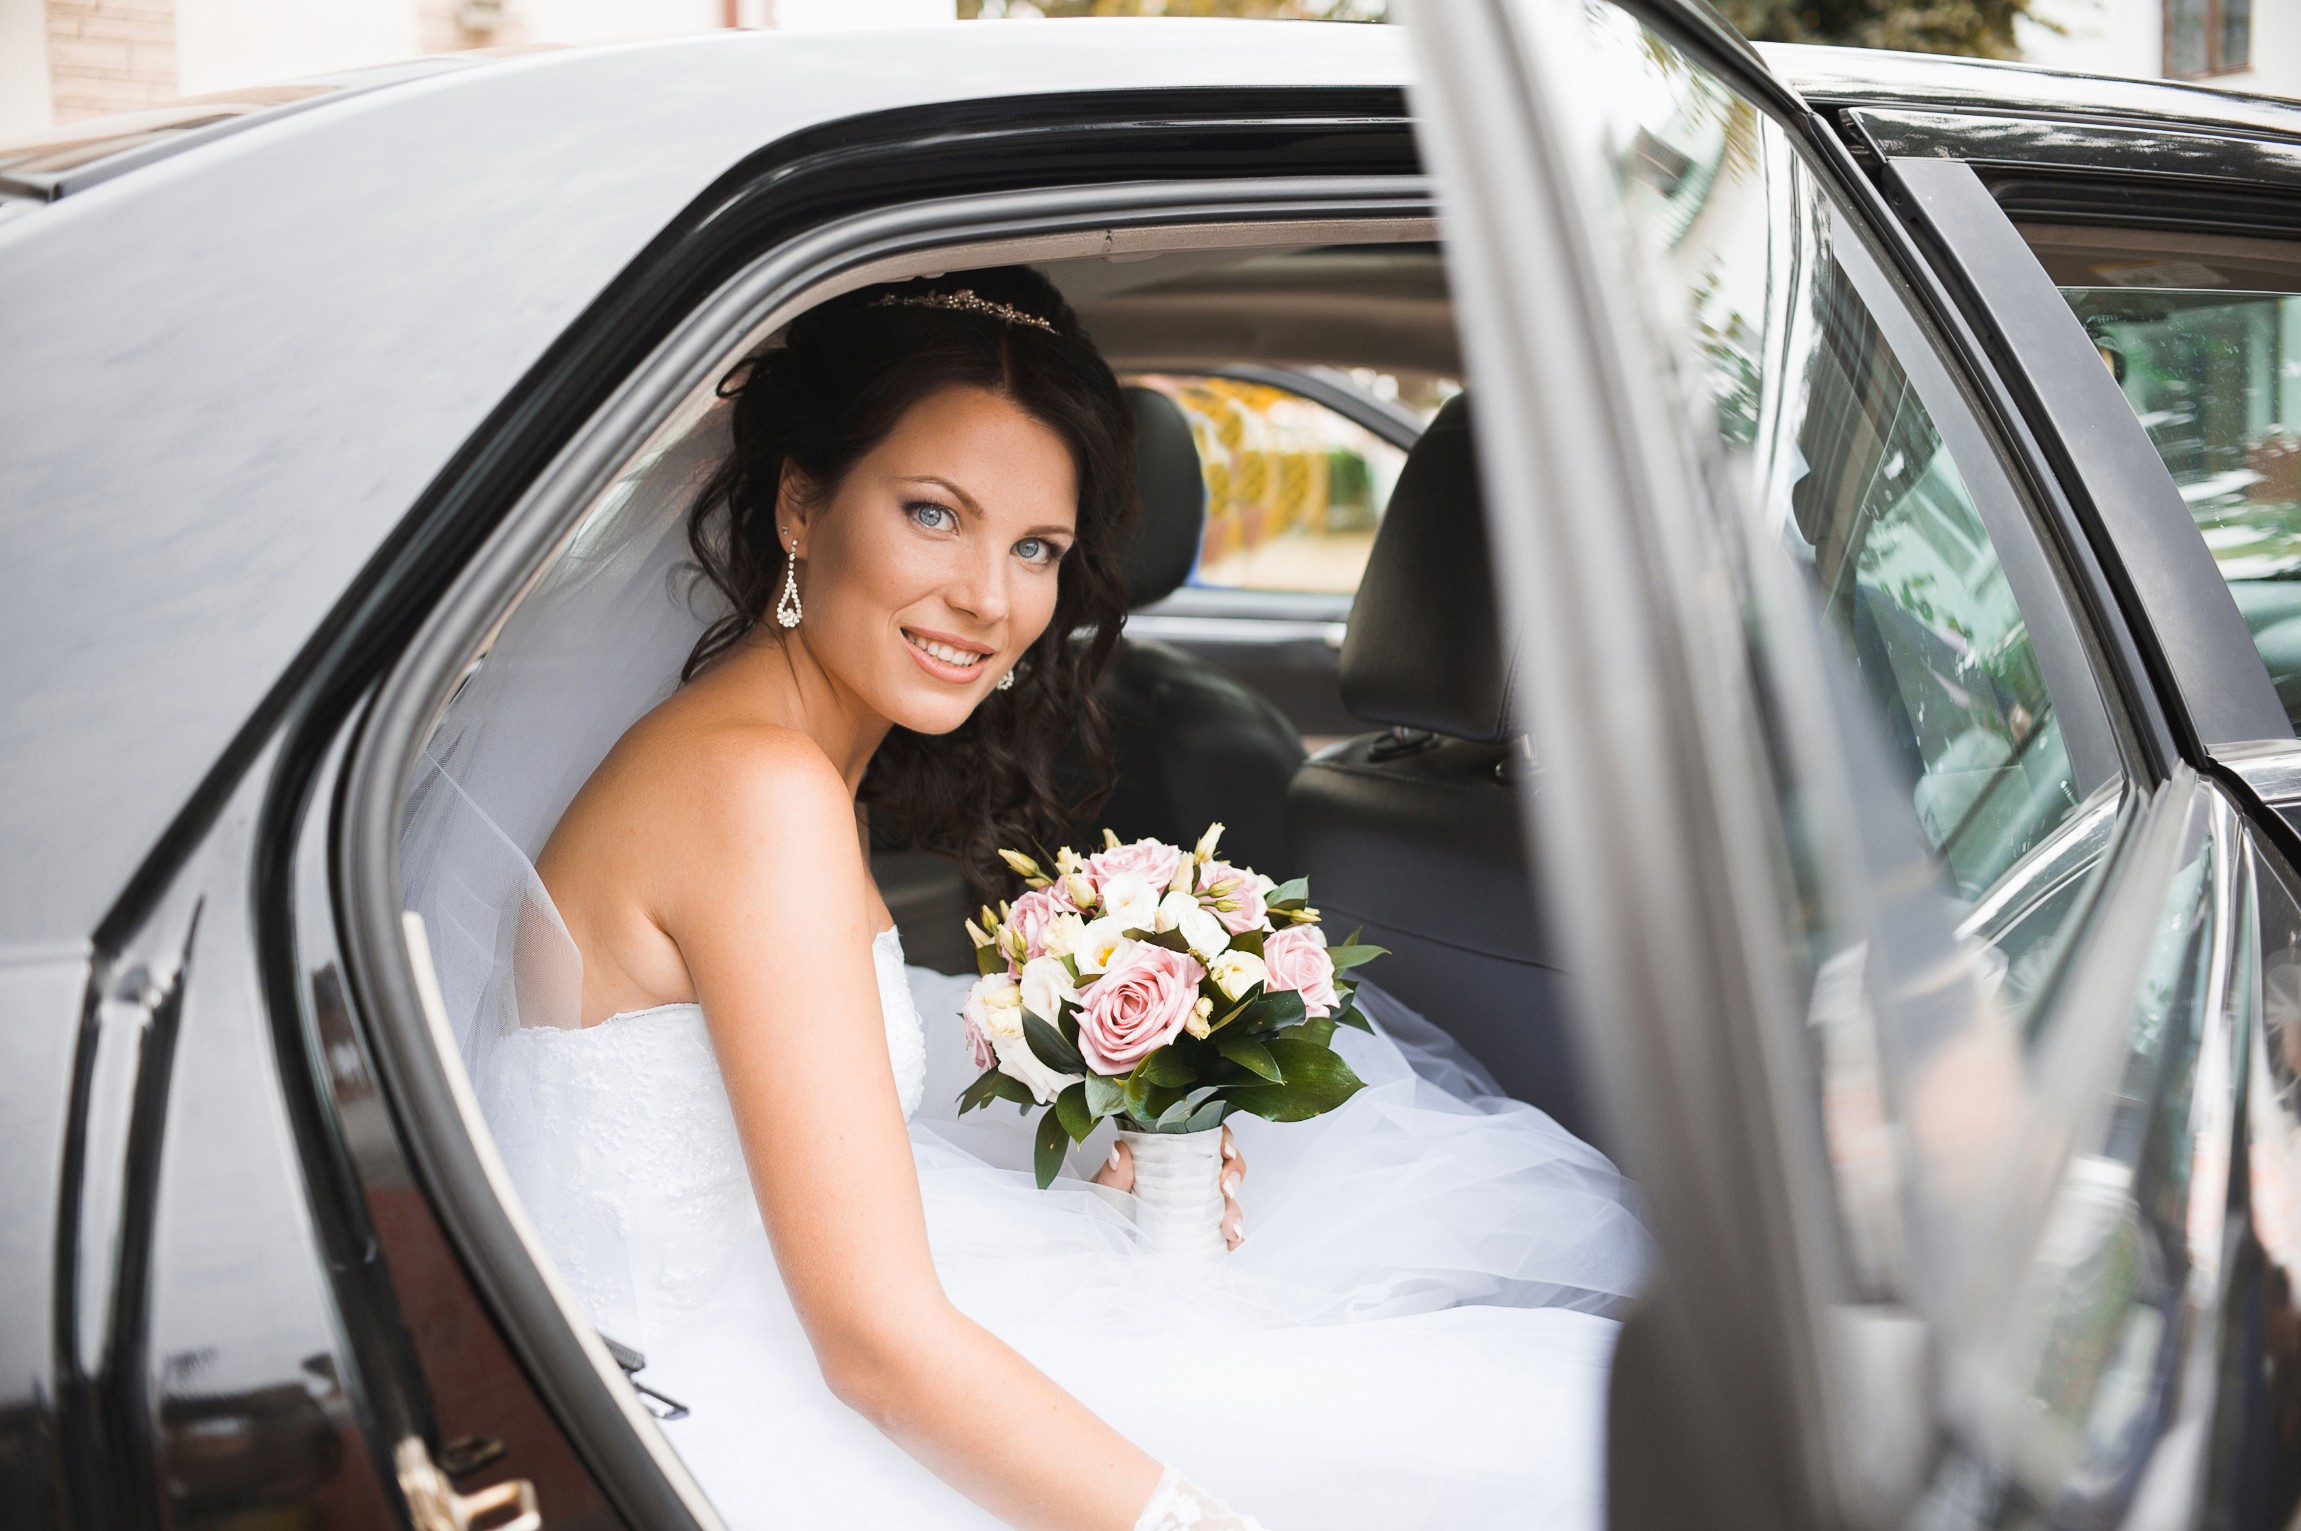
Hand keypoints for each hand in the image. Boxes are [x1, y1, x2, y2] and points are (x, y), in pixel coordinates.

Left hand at [1093, 1125, 1248, 1248]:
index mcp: (1170, 1156)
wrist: (1100, 1244)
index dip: (1224, 1138)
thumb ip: (1112, 1174)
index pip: (1206, 1136)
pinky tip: (1234, 1244)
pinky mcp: (1202, 1234)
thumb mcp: (1104, 1190)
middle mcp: (1189, 1177)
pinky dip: (1235, 1238)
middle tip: (1226, 1188)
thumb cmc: (1105, 1209)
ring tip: (1229, 1228)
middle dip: (1235, 1174)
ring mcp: (1197, 1206)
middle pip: (1226, 1165)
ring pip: (1230, 1200)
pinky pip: (1225, 1233)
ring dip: (1236, 1211)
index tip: (1225, 1149)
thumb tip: (1119, 1151)